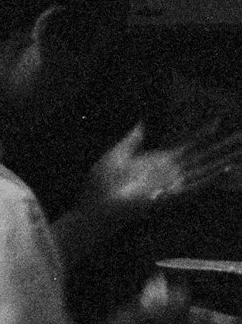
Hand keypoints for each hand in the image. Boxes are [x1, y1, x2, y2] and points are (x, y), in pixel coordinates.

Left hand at [81, 120, 241, 222]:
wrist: (95, 205)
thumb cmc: (103, 181)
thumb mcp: (118, 154)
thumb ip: (133, 138)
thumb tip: (142, 120)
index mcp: (159, 160)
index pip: (187, 142)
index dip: (202, 131)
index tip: (218, 118)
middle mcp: (171, 171)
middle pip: (203, 155)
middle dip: (223, 146)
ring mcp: (173, 184)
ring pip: (205, 169)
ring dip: (224, 161)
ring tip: (241, 153)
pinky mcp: (171, 196)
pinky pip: (196, 186)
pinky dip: (212, 178)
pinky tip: (227, 169)